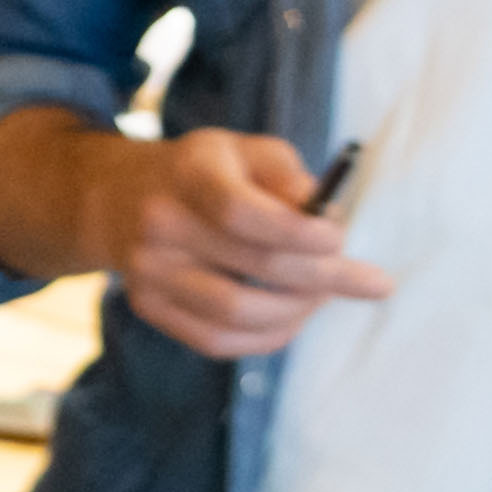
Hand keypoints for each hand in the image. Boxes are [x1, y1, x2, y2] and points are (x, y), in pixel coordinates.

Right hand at [73, 128, 391, 359]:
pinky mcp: (148, 306)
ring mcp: (148, 271)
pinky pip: (217, 340)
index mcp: (189, 172)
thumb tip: (325, 221)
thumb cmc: (209, 172)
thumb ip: (289, 176)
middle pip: (254, 266)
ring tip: (326, 296)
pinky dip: (268, 336)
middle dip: (325, 277)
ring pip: (238, 313)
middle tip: (369, 281)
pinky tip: (294, 316)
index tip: (339, 239)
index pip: (242, 213)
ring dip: (299, 311)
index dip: (300, 233)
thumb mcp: (248, 151)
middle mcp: (159, 223)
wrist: (122, 196)